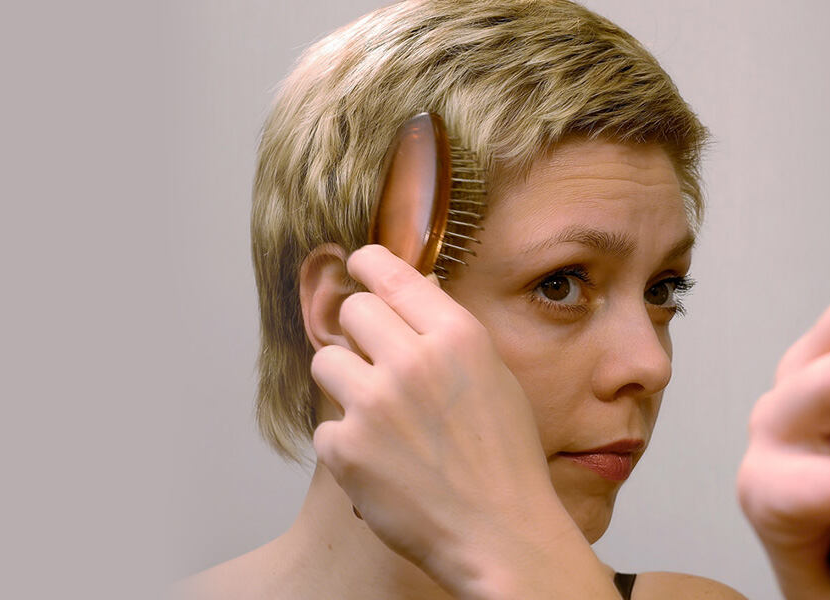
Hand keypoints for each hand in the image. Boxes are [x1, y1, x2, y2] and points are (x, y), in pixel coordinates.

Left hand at [310, 245, 612, 598]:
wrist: (500, 535)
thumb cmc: (504, 464)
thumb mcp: (495, 379)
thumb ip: (450, 335)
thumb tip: (415, 289)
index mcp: (457, 337)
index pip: (390, 272)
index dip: (366, 265)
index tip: (356, 265)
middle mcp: (414, 361)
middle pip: (353, 310)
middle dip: (360, 334)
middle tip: (377, 364)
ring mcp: (375, 404)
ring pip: (327, 362)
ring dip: (347, 386)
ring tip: (382, 421)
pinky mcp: (346, 447)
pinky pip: (326, 426)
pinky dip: (347, 447)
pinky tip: (382, 465)